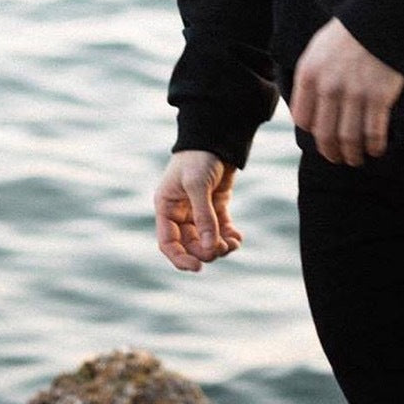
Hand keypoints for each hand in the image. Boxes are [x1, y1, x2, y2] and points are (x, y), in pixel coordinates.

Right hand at [154, 151, 242, 272]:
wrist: (217, 136)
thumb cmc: (199, 157)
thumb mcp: (197, 185)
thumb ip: (203, 216)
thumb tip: (210, 247)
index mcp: (166, 207)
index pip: (168, 242)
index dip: (180, 258)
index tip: (197, 267)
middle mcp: (180, 212)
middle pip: (190, 244)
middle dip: (206, 251)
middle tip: (222, 248)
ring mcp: (198, 210)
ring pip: (206, 240)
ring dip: (219, 246)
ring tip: (233, 244)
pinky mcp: (216, 206)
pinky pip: (220, 230)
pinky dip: (228, 237)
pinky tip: (238, 238)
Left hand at [290, 18, 403, 166]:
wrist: (382, 16)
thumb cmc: (349, 33)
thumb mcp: (317, 50)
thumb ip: (311, 79)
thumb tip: (308, 110)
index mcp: (309, 74)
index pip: (303, 119)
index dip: (313, 132)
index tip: (322, 137)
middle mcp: (328, 87)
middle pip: (325, 135)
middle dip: (332, 153)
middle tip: (338, 158)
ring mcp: (354, 93)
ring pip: (349, 139)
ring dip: (353, 155)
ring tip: (357, 159)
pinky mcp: (379, 97)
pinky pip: (374, 132)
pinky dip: (375, 146)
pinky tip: (377, 149)